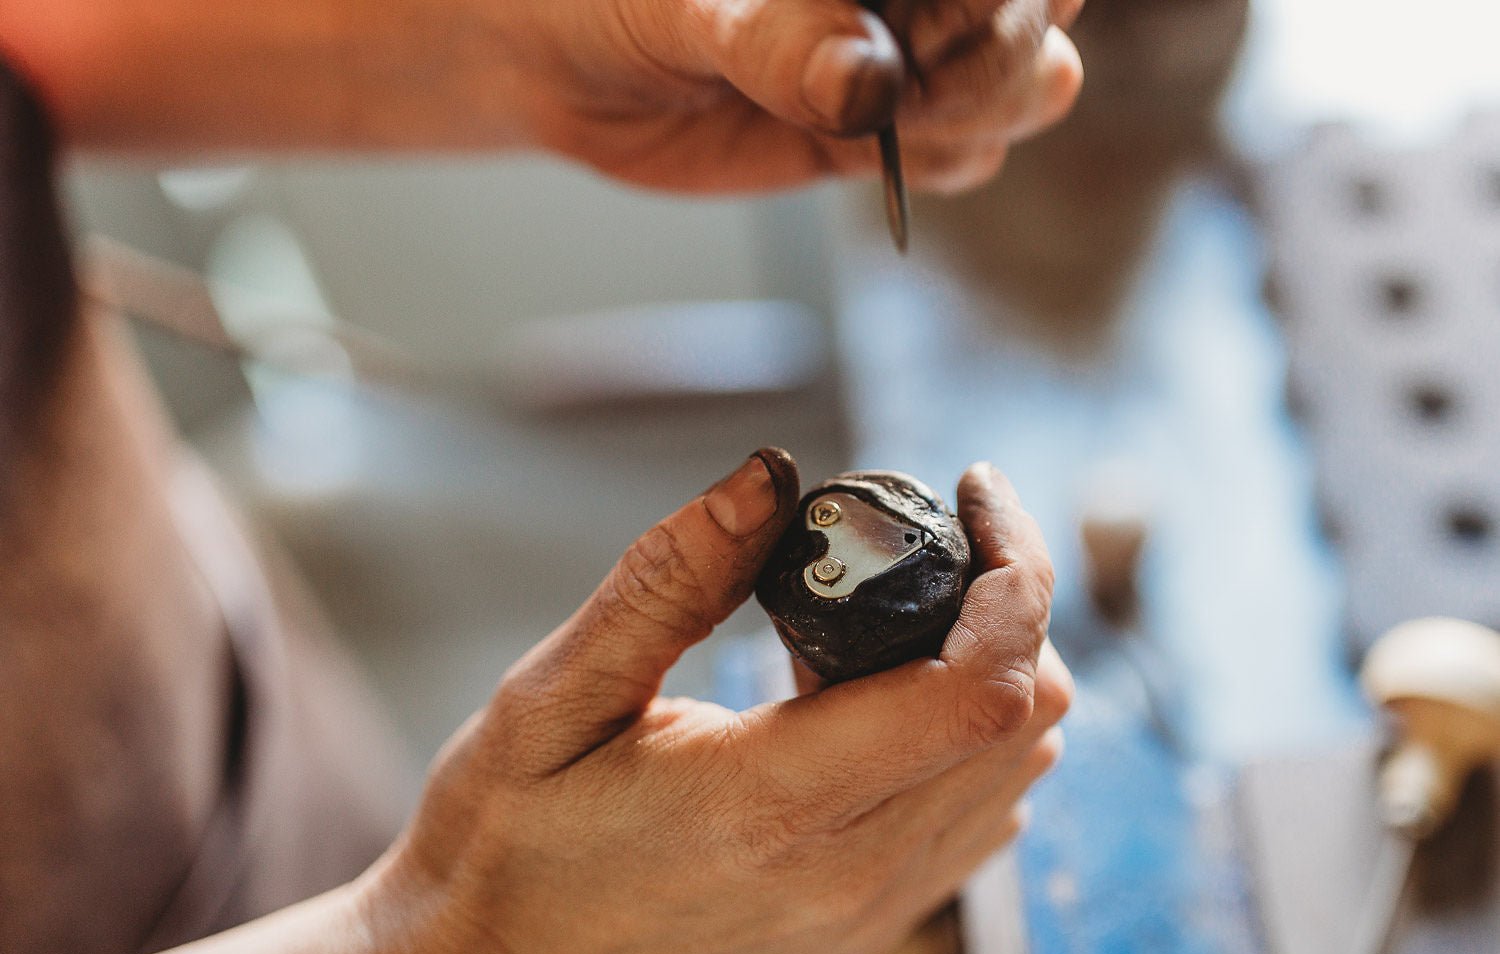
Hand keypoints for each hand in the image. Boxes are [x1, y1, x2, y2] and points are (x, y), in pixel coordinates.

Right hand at [355, 449, 1069, 953]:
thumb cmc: (504, 840)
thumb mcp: (552, 695)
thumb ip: (667, 581)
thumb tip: (770, 476)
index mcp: (770, 804)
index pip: (977, 689)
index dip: (1014, 575)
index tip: (972, 493)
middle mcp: (845, 869)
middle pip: (1025, 717)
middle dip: (1012, 600)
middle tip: (931, 533)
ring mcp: (867, 907)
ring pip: (1018, 766)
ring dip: (993, 661)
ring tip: (890, 608)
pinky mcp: (868, 920)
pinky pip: (978, 813)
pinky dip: (967, 727)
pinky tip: (876, 690)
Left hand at [479, 0, 1084, 192]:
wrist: (561, 58)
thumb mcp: (682, 6)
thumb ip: (775, 38)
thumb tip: (866, 86)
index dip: (996, 4)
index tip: (916, 42)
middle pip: (1044, 13)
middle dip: (992, 59)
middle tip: (894, 85)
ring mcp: (912, 48)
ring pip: (1030, 85)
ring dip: (974, 115)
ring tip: (864, 120)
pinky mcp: (887, 127)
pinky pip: (970, 152)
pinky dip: (942, 163)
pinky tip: (856, 153)